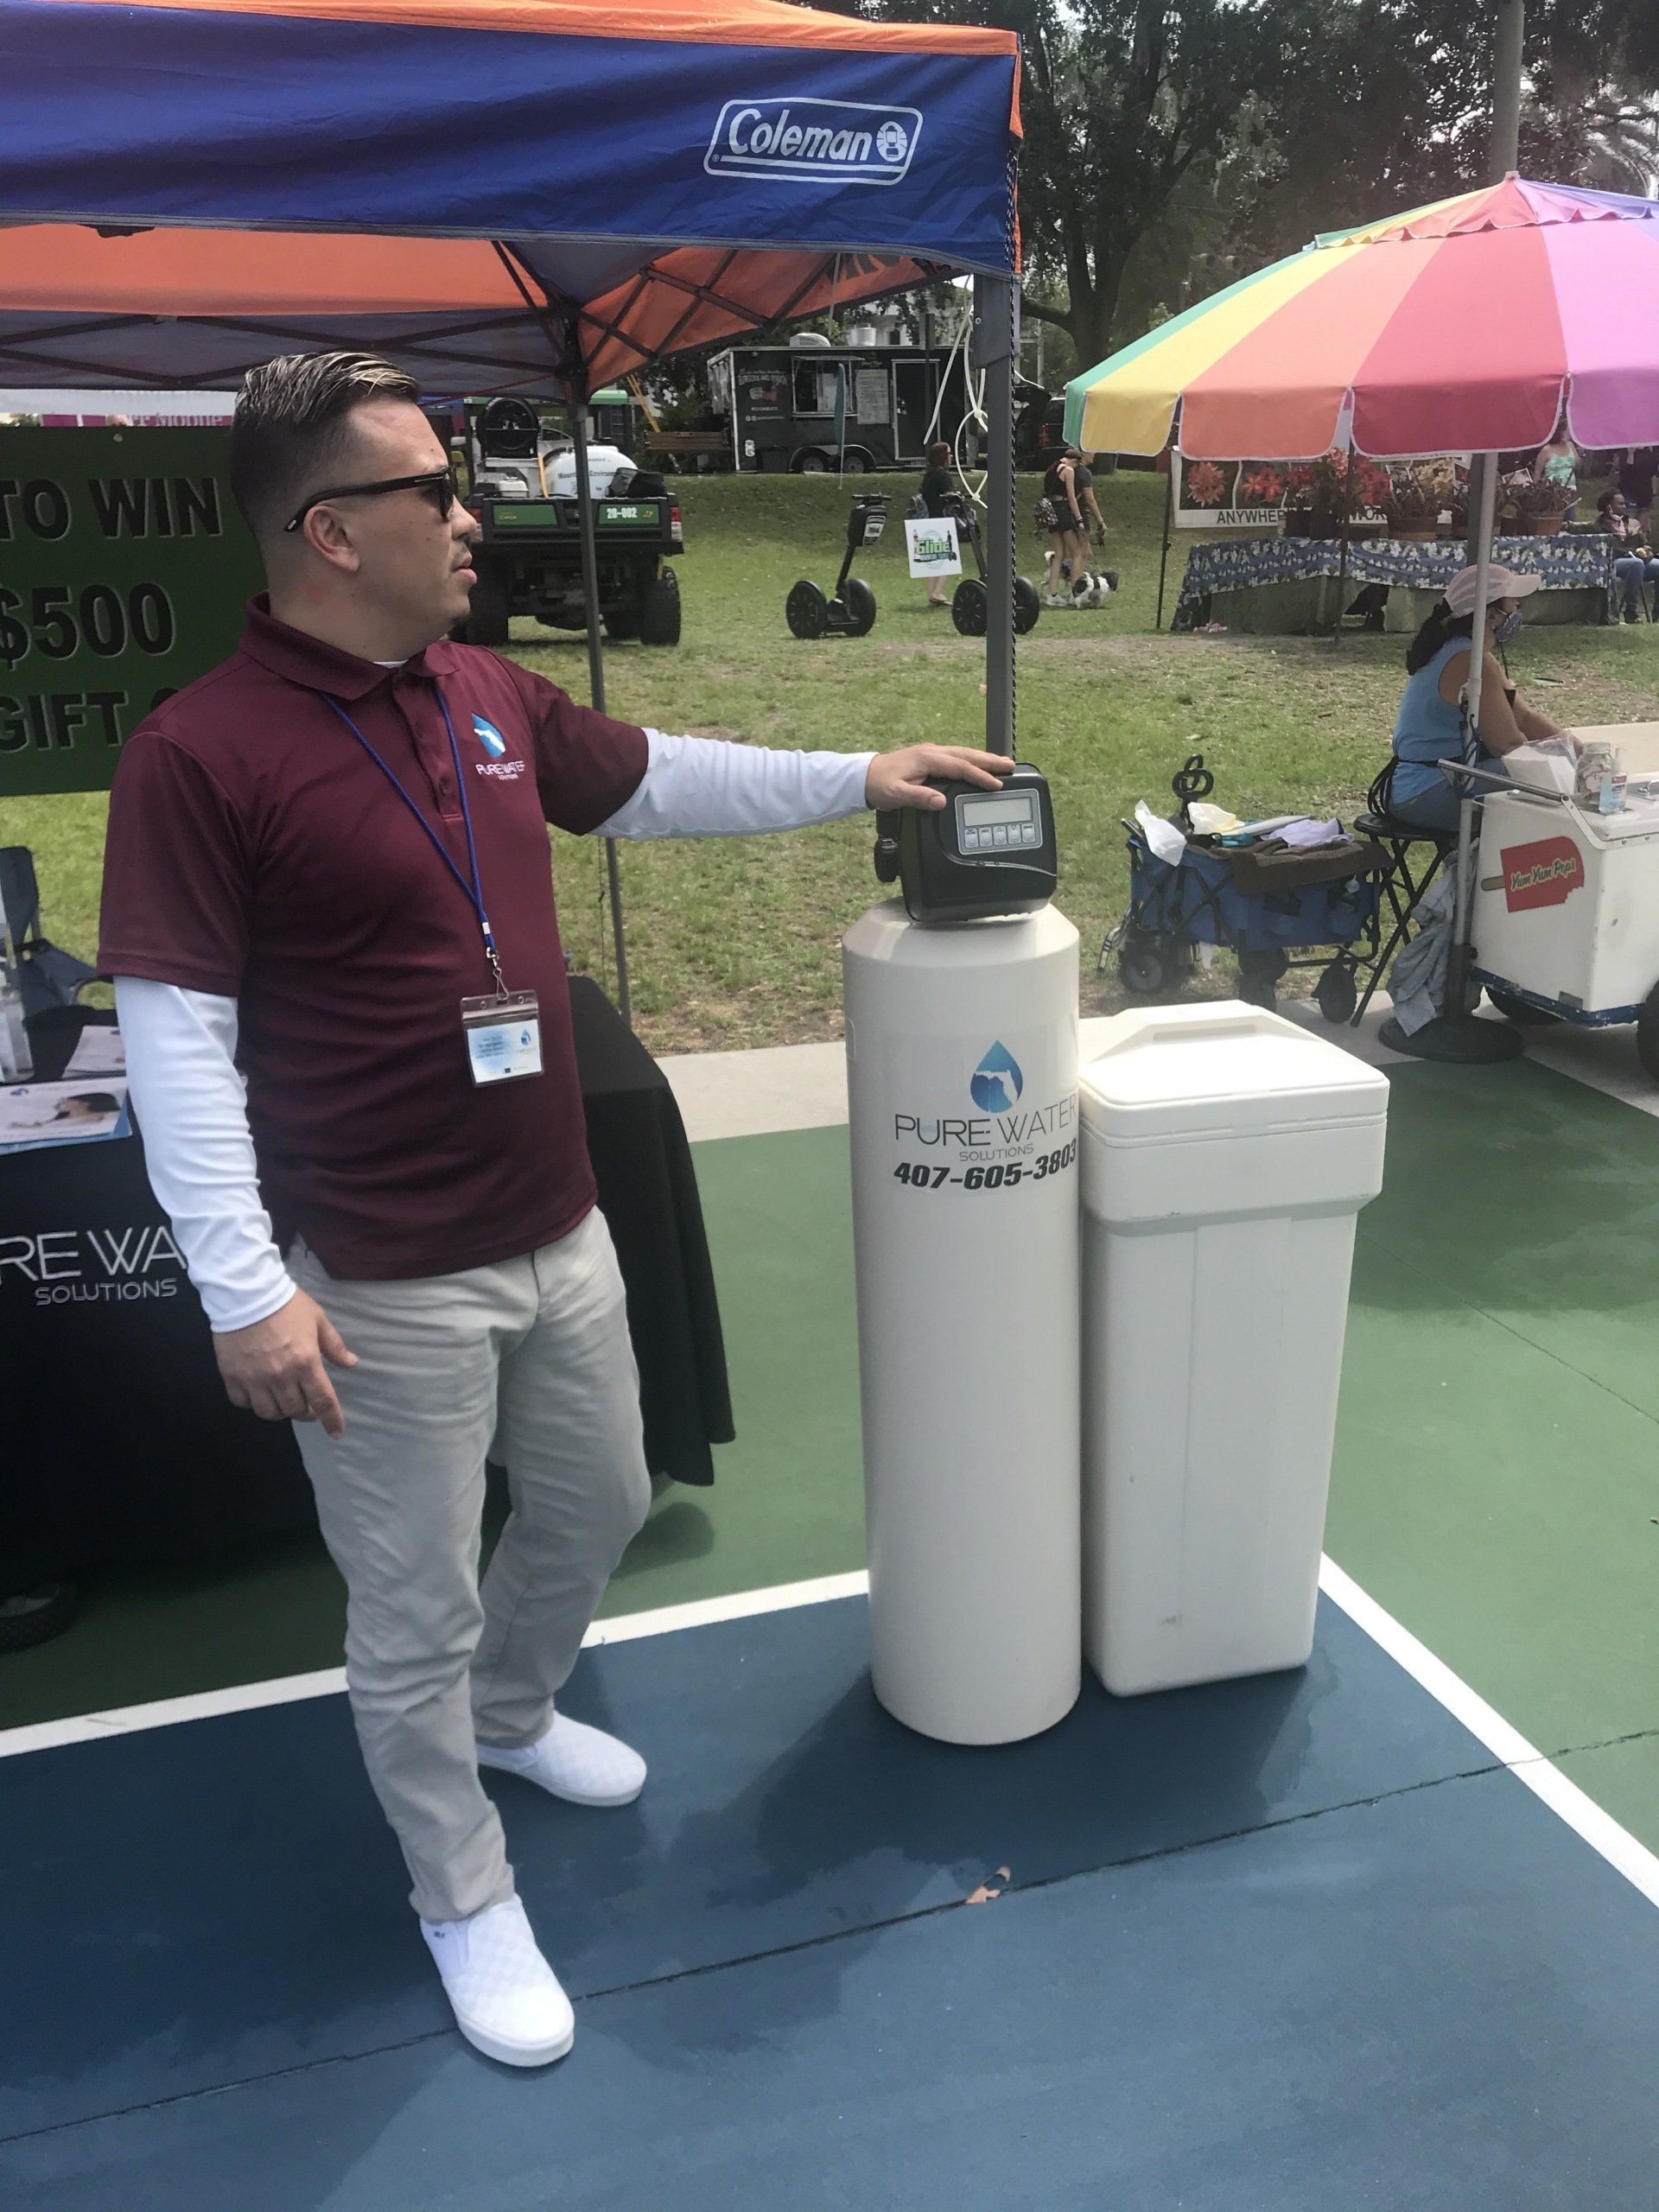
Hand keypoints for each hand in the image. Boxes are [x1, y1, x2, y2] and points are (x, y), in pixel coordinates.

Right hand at [214, 1288, 358, 1438]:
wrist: (245, 1293)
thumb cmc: (287, 1305)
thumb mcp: (318, 1320)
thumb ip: (334, 1345)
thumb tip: (352, 1363)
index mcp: (306, 1362)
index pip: (323, 1401)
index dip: (333, 1420)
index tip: (337, 1433)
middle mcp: (281, 1376)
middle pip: (296, 1411)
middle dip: (306, 1412)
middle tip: (307, 1405)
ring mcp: (254, 1379)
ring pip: (269, 1413)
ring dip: (280, 1411)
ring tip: (283, 1400)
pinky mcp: (232, 1376)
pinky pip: (243, 1403)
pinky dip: (252, 1403)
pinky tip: (258, 1393)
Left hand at [865, 745, 1010, 809]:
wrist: (863, 777)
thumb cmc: (879, 785)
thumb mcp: (897, 795)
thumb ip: (919, 797)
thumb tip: (941, 801)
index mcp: (927, 759)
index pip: (960, 766)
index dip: (979, 775)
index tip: (995, 785)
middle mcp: (932, 752)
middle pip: (967, 755)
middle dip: (990, 760)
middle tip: (1011, 766)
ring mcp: (931, 753)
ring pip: (963, 754)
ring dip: (983, 758)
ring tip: (1002, 764)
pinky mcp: (929, 758)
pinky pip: (956, 757)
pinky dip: (971, 760)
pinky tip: (979, 765)